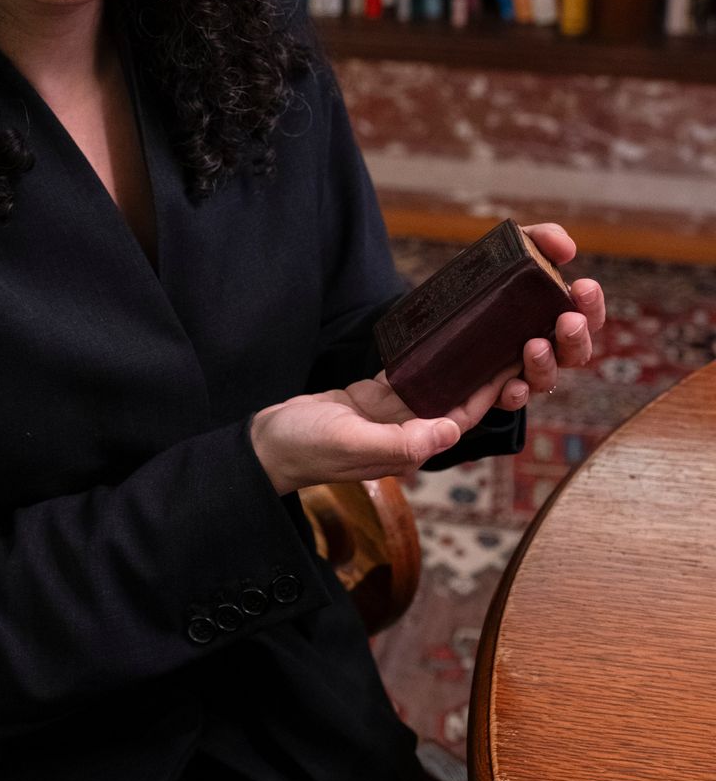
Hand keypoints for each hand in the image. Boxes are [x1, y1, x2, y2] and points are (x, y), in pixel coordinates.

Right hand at [250, 360, 526, 492]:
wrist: (267, 446)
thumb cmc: (305, 449)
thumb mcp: (350, 442)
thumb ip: (398, 441)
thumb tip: (450, 431)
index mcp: (409, 447)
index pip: (461, 416)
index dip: (489, 391)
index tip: (513, 361)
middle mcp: (406, 432)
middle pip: (453, 399)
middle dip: (480, 374)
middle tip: (505, 338)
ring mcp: (388, 416)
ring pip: (433, 385)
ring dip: (457, 363)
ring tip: (480, 332)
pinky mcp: (369, 399)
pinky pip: (404, 375)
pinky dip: (421, 357)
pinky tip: (435, 336)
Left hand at [496, 222, 605, 410]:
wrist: (437, 313)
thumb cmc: (488, 280)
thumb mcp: (510, 253)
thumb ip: (540, 239)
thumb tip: (566, 247)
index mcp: (555, 314)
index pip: (587, 315)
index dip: (592, 304)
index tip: (583, 285)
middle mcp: (547, 347)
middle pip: (576, 353)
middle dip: (576, 337)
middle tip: (568, 321)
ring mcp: (521, 370)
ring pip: (546, 378)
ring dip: (545, 364)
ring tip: (534, 346)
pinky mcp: (493, 388)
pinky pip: (510, 399)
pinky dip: (514, 394)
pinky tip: (510, 385)